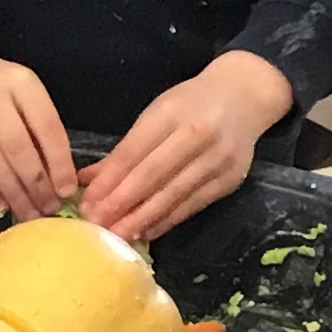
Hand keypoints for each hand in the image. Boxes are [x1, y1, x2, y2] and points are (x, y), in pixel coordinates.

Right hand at [0, 46, 77, 221]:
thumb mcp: (24, 94)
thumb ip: (40, 128)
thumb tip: (59, 179)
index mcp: (19, 82)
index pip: (46, 126)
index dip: (59, 162)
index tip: (67, 189)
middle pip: (17, 148)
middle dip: (36, 184)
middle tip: (48, 208)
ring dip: (14, 194)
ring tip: (29, 212)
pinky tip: (2, 204)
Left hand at [79, 52, 294, 240]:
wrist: (244, 97)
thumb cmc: (191, 104)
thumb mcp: (157, 114)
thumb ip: (125, 148)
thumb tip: (87, 179)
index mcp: (171, 112)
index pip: (134, 151)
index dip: (109, 180)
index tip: (87, 202)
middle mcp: (197, 134)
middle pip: (153, 174)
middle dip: (121, 202)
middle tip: (97, 224)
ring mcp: (217, 158)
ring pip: (173, 194)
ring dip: (142, 217)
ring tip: (118, 235)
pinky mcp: (229, 179)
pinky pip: (193, 205)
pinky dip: (167, 220)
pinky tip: (147, 231)